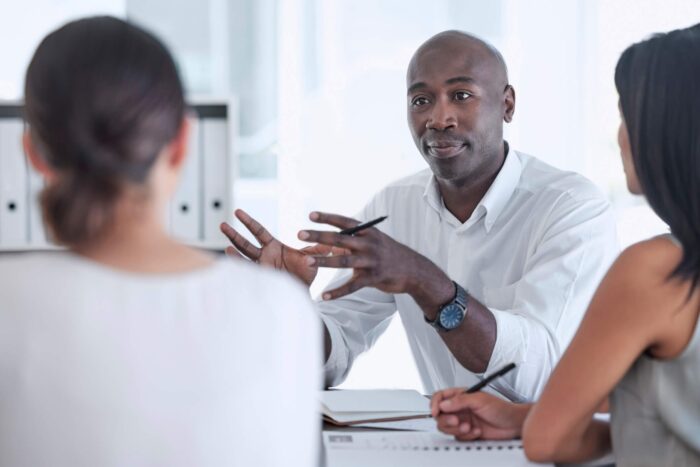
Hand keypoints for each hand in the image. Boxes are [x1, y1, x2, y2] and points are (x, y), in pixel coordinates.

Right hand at [220, 209, 347, 285]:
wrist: (302, 294)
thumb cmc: (304, 276)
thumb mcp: (311, 259)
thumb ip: (317, 249)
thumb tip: (331, 240)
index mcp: (273, 247)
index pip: (258, 231)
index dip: (248, 222)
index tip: (237, 212)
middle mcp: (263, 256)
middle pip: (246, 242)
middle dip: (234, 234)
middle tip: (223, 224)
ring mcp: (260, 268)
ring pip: (243, 257)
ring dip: (234, 249)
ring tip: (225, 245)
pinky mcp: (260, 279)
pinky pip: (247, 272)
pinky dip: (239, 267)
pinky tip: (231, 258)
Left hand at [299, 211, 452, 306]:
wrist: (413, 270)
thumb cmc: (387, 253)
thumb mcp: (374, 240)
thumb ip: (354, 238)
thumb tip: (329, 237)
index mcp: (368, 231)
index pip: (345, 221)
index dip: (327, 217)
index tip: (310, 215)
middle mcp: (369, 244)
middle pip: (340, 238)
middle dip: (319, 236)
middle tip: (299, 234)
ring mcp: (371, 261)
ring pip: (343, 261)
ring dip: (324, 260)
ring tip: (306, 260)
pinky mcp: (373, 278)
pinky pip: (352, 286)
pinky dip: (337, 292)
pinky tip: (324, 296)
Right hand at [431, 389, 526, 440]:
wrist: (513, 425)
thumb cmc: (501, 408)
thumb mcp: (480, 400)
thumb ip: (460, 401)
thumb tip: (443, 404)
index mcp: (460, 396)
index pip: (440, 397)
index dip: (434, 404)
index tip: (435, 412)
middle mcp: (459, 408)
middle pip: (440, 415)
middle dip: (446, 420)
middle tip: (457, 421)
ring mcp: (463, 421)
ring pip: (447, 427)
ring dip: (456, 429)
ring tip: (468, 427)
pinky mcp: (467, 433)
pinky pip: (458, 437)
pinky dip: (466, 436)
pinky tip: (477, 431)